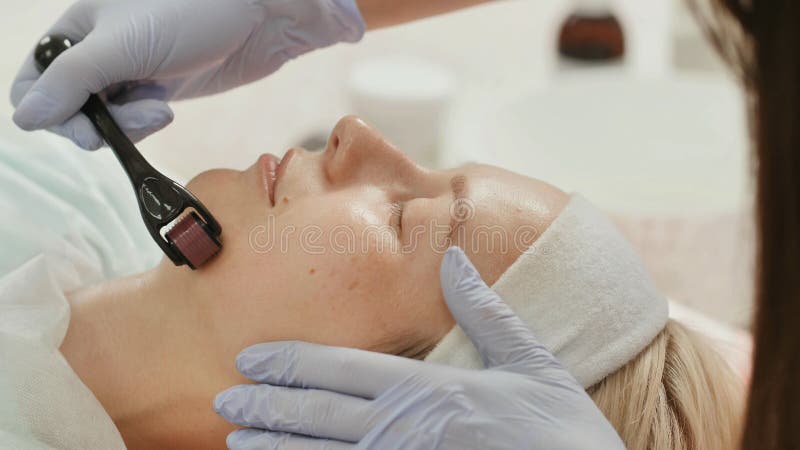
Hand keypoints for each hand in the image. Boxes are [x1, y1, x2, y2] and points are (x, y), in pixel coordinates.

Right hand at [10, 0, 363, 148]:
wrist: (261, 16)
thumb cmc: (193, 14)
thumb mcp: (123, 45)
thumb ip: (71, 81)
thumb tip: (24, 119)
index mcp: (76, 29)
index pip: (33, 83)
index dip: (51, 111)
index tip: (87, 124)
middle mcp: (96, 50)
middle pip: (68, 108)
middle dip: (97, 123)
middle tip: (138, 117)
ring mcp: (128, 71)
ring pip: (103, 120)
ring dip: (126, 125)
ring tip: (160, 109)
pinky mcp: (158, 89)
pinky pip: (133, 121)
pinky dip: (143, 124)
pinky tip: (165, 109)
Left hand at [214, 247, 624, 449]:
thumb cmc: (563, 430)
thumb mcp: (533, 361)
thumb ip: (486, 311)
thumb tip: (453, 257)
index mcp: (431, 388)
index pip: (342, 369)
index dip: (292, 362)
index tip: (252, 357)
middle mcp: (407, 430)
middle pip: (320, 415)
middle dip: (267, 407)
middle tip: (224, 401)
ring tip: (235, 443)